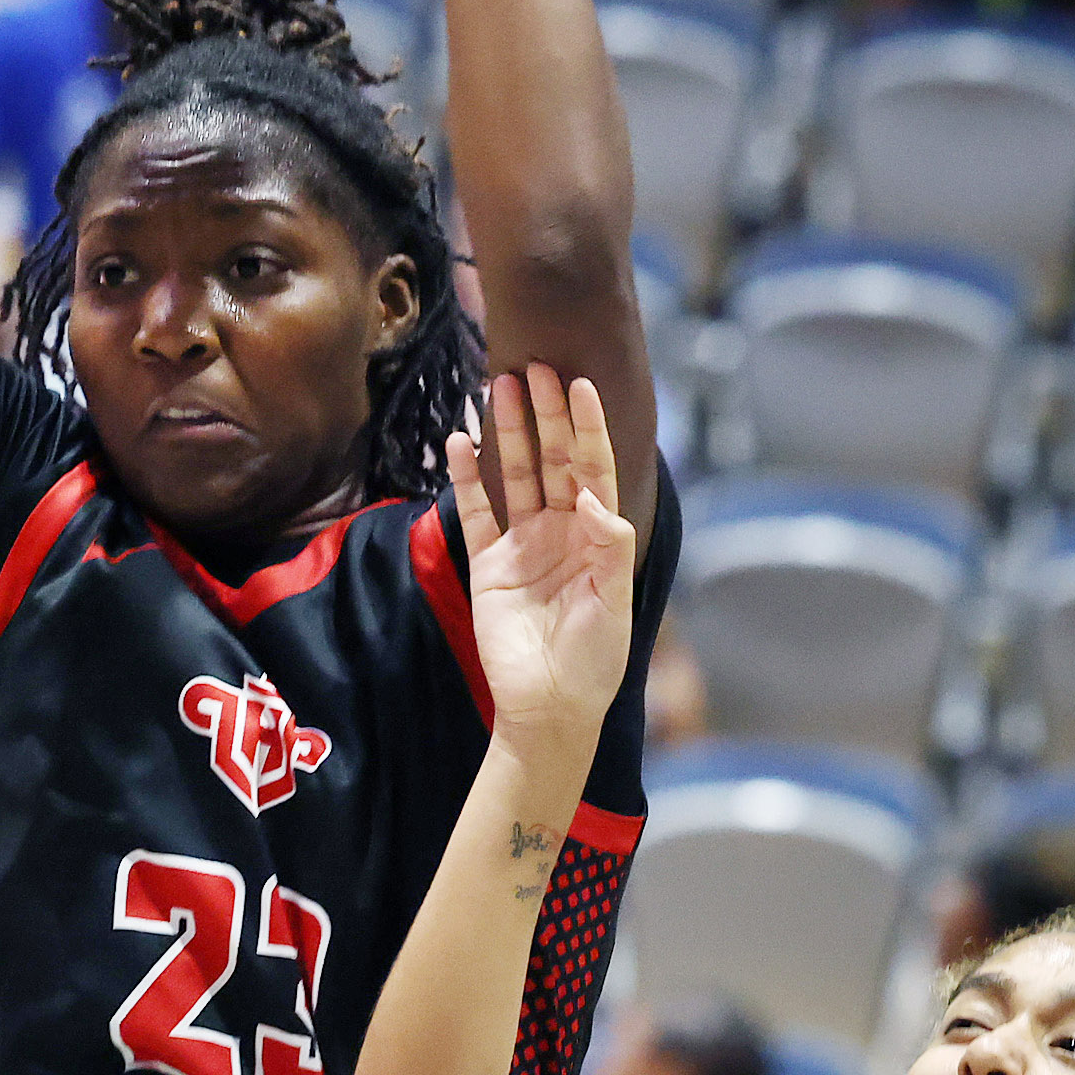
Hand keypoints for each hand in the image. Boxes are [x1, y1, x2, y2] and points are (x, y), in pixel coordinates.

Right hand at [449, 364, 637, 758]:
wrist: (548, 708)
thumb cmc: (594, 661)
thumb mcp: (613, 602)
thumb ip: (608, 545)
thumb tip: (592, 495)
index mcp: (598, 537)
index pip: (594, 469)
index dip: (587, 428)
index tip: (580, 385)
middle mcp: (562, 532)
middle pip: (553, 461)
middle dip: (545, 414)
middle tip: (534, 367)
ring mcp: (524, 545)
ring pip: (516, 476)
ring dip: (508, 432)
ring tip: (497, 386)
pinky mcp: (489, 564)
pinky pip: (476, 512)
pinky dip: (467, 478)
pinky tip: (461, 441)